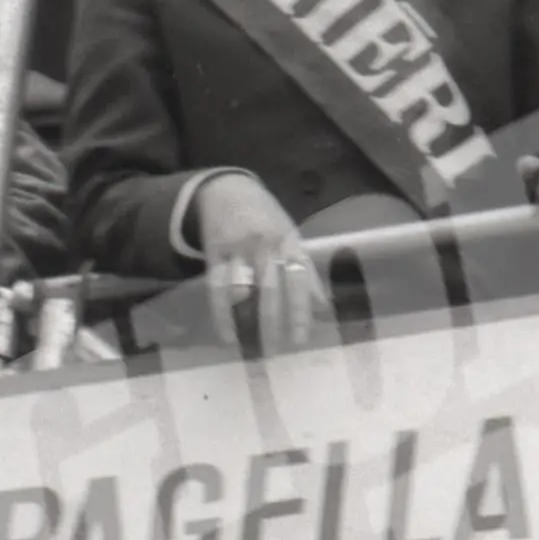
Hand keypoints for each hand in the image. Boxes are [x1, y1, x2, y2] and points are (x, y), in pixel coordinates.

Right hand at [191, 173, 331, 350]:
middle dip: (276, 322)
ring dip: (248, 320)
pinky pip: (217, 288)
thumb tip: (324, 307)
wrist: (227, 189)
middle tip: (278, 350)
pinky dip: (222, 315)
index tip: (301, 339)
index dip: (301, 310)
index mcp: (289, 240)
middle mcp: (265, 244)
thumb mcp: (291, 236)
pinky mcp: (214, 252)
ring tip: (254, 348)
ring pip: (244, 289)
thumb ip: (305, 270)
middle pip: (272, 288)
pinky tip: (227, 336)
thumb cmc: (266, 218)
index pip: (300, 278)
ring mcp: (238, 248)